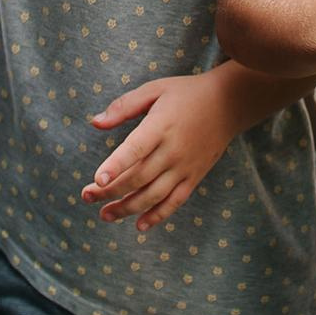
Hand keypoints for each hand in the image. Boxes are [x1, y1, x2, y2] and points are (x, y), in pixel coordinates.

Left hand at [82, 73, 239, 231]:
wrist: (229, 103)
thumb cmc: (186, 94)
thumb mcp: (155, 89)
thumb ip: (124, 106)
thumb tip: (95, 123)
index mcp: (161, 126)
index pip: (135, 150)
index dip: (116, 166)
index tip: (97, 181)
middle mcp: (173, 150)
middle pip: (138, 177)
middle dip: (110, 192)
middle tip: (86, 197)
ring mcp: (185, 166)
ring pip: (153, 195)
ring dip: (127, 208)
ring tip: (105, 215)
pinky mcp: (194, 177)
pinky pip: (175, 201)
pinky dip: (158, 216)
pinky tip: (139, 225)